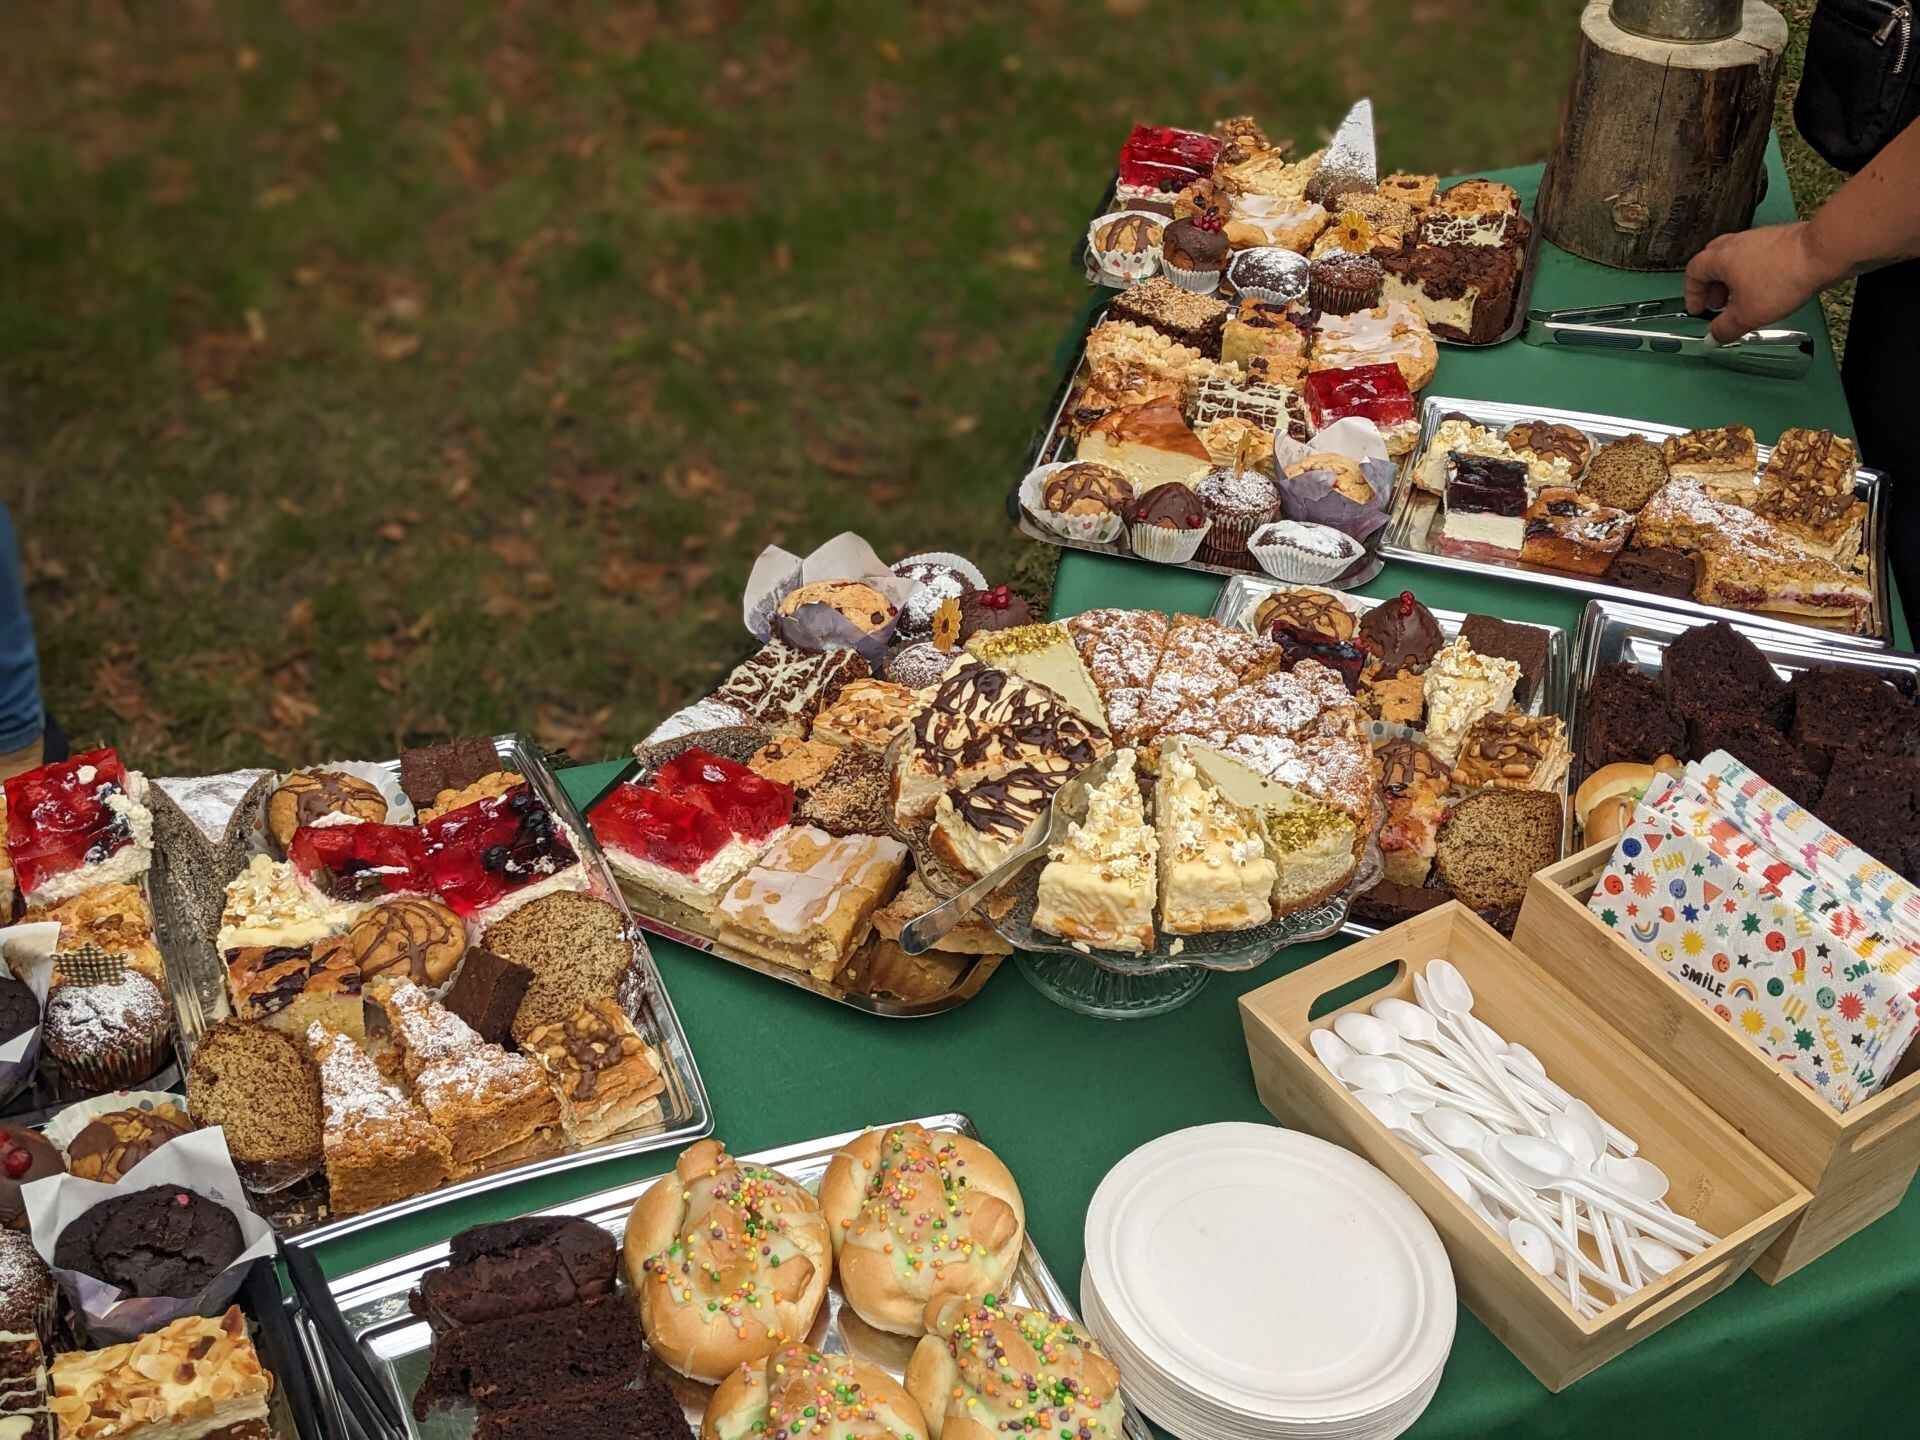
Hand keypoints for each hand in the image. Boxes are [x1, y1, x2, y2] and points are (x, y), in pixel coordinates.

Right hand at [1683, 223, 1834, 341]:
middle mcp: (1736, 243)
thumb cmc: (1784, 276)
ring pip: (1736, 258)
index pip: (1693, 272)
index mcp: (1720, 258)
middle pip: (1712, 262)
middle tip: (1718, 303)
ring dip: (1733, 279)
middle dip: (1712, 285)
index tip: (1698, 307)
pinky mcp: (1780, 240)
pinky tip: (1766, 288)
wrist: (1821, 254)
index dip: (1692, 293)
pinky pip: (1758, 256)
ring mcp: (1759, 238)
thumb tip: (1713, 337)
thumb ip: (1725, 328)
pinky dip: (1754, 272)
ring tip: (1743, 298)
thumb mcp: (1747, 314)